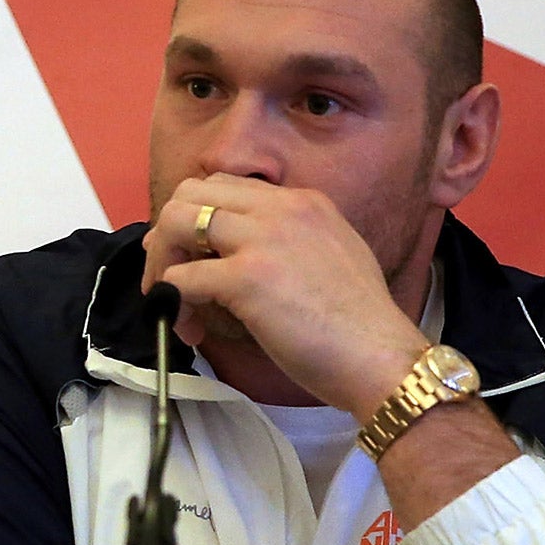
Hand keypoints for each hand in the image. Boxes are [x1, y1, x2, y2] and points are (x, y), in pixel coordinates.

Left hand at [141, 174, 425, 415]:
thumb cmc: (355, 325)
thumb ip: (283, 244)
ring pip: (175, 222)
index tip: (190, 257)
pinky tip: (188, 328)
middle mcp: (282, 208)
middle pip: (190, 193)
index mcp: (303, 202)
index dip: (196, 221)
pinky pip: (181, 277)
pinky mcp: (247, 277)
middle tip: (168, 278)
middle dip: (167, 235)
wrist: (382, 358)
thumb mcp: (326, 258)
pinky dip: (171, 302)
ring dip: (161, 264)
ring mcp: (264, 238)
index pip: (224, 187)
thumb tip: (226, 257)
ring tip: (174, 303)